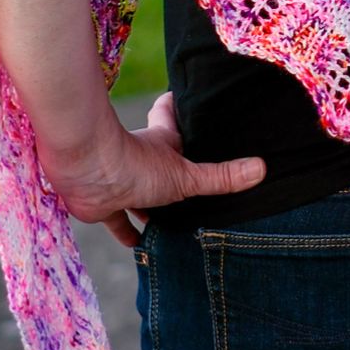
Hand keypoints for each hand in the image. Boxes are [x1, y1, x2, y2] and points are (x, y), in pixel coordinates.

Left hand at [47, 91, 266, 247]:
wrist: (87, 172)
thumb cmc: (135, 162)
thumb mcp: (186, 174)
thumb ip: (221, 176)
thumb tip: (262, 168)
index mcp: (162, 143)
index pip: (170, 115)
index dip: (176, 106)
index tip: (188, 103)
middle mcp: (142, 160)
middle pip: (159, 160)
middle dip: (172, 171)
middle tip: (192, 185)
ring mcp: (123, 183)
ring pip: (141, 196)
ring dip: (151, 208)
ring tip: (172, 224)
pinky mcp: (106, 206)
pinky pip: (120, 222)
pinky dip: (129, 234)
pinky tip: (139, 246)